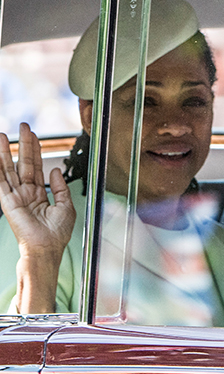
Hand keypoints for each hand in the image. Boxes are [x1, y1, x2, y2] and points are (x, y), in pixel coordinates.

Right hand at [0, 123, 75, 312]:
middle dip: (23, 144)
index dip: (35, 150)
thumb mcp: (66, 205)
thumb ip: (60, 186)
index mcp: (40, 193)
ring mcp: (16, 196)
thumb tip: (55, 170)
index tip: (33, 135)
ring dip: (4, 151)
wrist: (48, 247)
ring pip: (9, 168)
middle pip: (23, 162)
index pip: (36, 166)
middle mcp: (26, 192)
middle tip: (22, 126)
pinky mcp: (8, 201)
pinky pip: (0, 181)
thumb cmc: (57, 232)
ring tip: (1, 134)